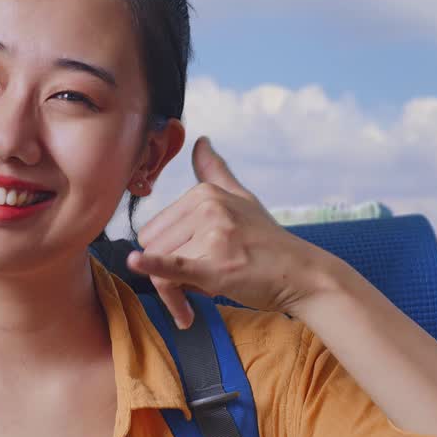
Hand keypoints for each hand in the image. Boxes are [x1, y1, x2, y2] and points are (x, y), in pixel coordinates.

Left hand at [127, 136, 342, 328]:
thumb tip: (200, 140)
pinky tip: (135, 262)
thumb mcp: (242, 198)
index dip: (166, 254)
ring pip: (162, 267)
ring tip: (203, 295)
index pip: (156, 229)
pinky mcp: (216, 266)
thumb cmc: (268, 240)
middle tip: (196, 286)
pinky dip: (152, 266)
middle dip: (168, 273)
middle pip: (155, 247)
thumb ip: (215, 171)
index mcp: (205, 192)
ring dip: (176, 292)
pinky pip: (173, 266)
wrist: (302, 274)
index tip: (188, 270)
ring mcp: (213, 235)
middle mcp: (208, 208)